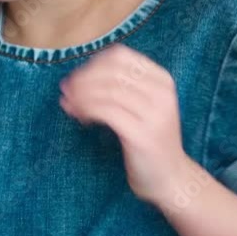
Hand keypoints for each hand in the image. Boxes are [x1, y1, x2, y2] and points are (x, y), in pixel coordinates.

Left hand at [60, 44, 191, 206]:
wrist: (171, 179)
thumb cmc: (148, 140)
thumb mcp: (141, 106)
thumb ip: (119, 87)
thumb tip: (77, 76)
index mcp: (162, 80)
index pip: (120, 56)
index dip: (93, 64)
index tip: (76, 78)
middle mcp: (161, 92)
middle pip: (111, 71)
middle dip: (82, 79)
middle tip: (66, 91)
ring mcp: (154, 113)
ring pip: (107, 90)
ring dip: (81, 95)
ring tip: (69, 105)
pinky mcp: (142, 134)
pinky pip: (106, 111)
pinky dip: (86, 110)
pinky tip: (80, 118)